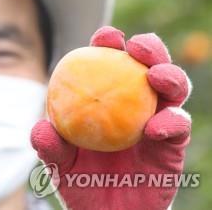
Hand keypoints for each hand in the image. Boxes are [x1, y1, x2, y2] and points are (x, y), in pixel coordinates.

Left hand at [31, 26, 190, 209]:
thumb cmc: (80, 183)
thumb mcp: (59, 165)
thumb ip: (51, 148)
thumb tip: (41, 129)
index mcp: (105, 99)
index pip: (108, 64)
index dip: (108, 44)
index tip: (105, 36)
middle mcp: (133, 105)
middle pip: (146, 67)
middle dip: (149, 48)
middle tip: (139, 47)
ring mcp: (156, 123)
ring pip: (172, 90)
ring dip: (170, 76)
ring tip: (157, 76)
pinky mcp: (172, 146)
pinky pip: (178, 127)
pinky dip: (172, 122)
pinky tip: (157, 126)